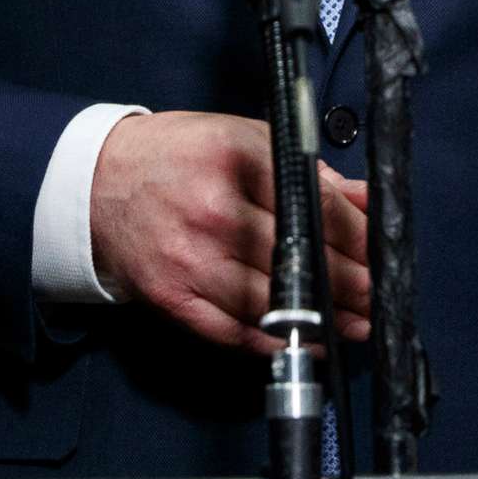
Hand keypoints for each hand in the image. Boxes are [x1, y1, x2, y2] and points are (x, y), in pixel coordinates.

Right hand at [87, 111, 370, 354]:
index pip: (318, 208)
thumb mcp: (240, 138)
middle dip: (353, 284)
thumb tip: (362, 199)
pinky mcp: (172, 297)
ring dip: (325, 320)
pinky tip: (306, 340)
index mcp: (236, 160)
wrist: (95, 183)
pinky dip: (275, 340)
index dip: (360, 239)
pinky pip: (234, 331)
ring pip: (274, 302)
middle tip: (380, 296)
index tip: (382, 254)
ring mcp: (191, 259)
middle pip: (303, 259)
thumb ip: (305, 170)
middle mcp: (214, 210)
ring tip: (358, 325)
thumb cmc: (173, 156)